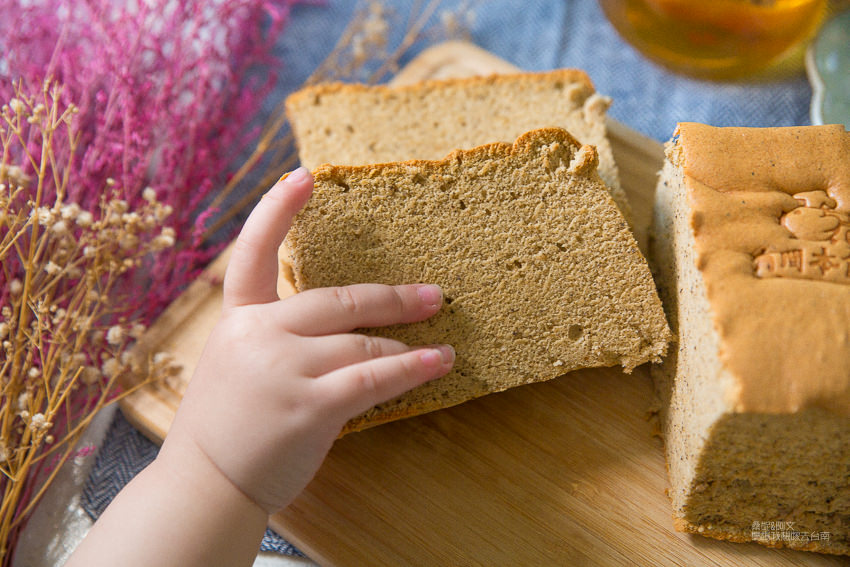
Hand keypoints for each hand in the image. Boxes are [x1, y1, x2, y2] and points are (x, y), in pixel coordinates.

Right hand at [159, 167, 454, 513]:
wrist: (205, 486)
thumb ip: (274, 334)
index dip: (277, 210)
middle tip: (433, 295)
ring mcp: (281, 370)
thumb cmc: (227, 427)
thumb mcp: (235, 364)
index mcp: (236, 320)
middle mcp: (257, 336)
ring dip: (405, 343)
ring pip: (360, 341)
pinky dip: (411, 368)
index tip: (304, 175)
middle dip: (390, 298)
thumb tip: (342, 322)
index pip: (252, 253)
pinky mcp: (309, 406)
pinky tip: (437, 363)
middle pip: (335, 299)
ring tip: (440, 346)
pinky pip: (373, 376)